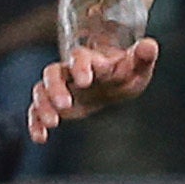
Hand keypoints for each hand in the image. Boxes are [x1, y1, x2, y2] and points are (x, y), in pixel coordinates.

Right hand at [28, 38, 159, 141]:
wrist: (114, 85)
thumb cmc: (126, 73)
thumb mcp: (138, 66)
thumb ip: (143, 56)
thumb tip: (149, 45)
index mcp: (91, 60)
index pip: (79, 57)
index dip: (80, 66)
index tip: (85, 80)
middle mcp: (69, 72)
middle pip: (53, 74)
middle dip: (56, 88)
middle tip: (65, 104)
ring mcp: (59, 88)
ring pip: (41, 91)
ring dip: (43, 106)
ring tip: (54, 122)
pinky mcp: (53, 105)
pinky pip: (36, 111)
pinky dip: (35, 123)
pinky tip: (40, 137)